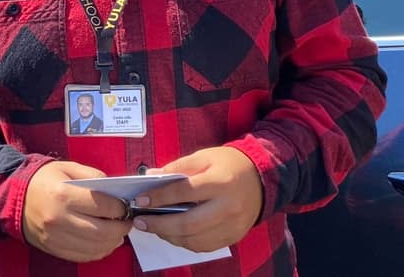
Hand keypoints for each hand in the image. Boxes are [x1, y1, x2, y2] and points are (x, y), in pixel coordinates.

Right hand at [23, 161, 132, 262]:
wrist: (13, 196)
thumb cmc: (42, 180)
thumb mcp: (67, 168)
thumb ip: (94, 176)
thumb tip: (115, 190)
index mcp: (64, 195)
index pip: (104, 207)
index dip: (121, 207)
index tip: (125, 205)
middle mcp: (60, 219)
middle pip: (103, 232)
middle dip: (122, 228)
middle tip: (127, 221)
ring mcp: (56, 237)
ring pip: (95, 247)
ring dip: (113, 241)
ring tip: (117, 232)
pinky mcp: (54, 248)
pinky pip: (83, 256)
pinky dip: (98, 251)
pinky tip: (103, 242)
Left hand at [132, 147, 262, 252]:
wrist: (262, 178)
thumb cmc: (230, 165)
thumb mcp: (205, 156)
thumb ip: (178, 167)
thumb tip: (152, 177)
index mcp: (221, 182)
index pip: (184, 192)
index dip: (159, 197)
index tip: (141, 200)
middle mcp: (228, 207)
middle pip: (188, 223)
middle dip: (160, 224)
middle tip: (141, 221)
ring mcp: (232, 225)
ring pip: (194, 240)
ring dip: (169, 235)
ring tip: (154, 227)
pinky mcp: (233, 237)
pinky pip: (204, 246)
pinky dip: (184, 242)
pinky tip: (173, 233)